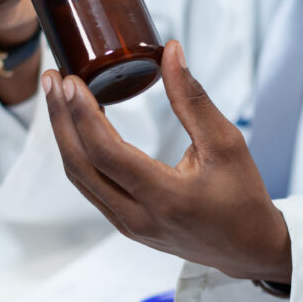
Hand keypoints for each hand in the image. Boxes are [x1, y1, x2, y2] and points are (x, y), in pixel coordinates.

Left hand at [42, 41, 292, 283]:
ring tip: (59, 97)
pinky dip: (79, 153)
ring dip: (64, 135)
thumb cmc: (243, 196)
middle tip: (53, 79)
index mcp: (166, 197)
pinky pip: (91, 187)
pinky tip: (78, 126)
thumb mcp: (227, 144)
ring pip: (80, 178)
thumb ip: (193, 99)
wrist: (249, 248)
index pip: (107, 153)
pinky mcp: (126, 225)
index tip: (71, 80)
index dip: (83, 114)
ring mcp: (128, 225)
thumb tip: (170, 52)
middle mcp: (139, 217)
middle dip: (60, 118)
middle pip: (80, 165)